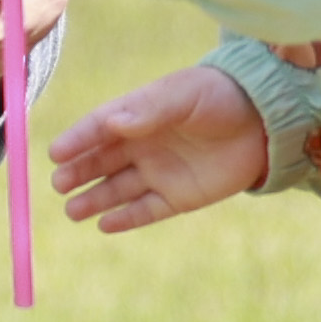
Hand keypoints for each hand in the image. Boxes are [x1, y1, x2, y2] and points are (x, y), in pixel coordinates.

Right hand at [48, 66, 265, 231]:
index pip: (100, 127)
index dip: (78, 139)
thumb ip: (151, 110)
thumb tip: (112, 122)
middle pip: (102, 161)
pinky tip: (104, 225)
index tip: (55, 153)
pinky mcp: (179, 197)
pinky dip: (126, 218)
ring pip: (118, 189)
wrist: (265, 121)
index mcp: (141, 113)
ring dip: (94, 199)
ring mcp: (160, 172)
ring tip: (71, 211)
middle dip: (79, 172)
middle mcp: (144, 145)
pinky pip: (146, 211)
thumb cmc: (220, 97)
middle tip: (58, 184)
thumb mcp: (185, 97)